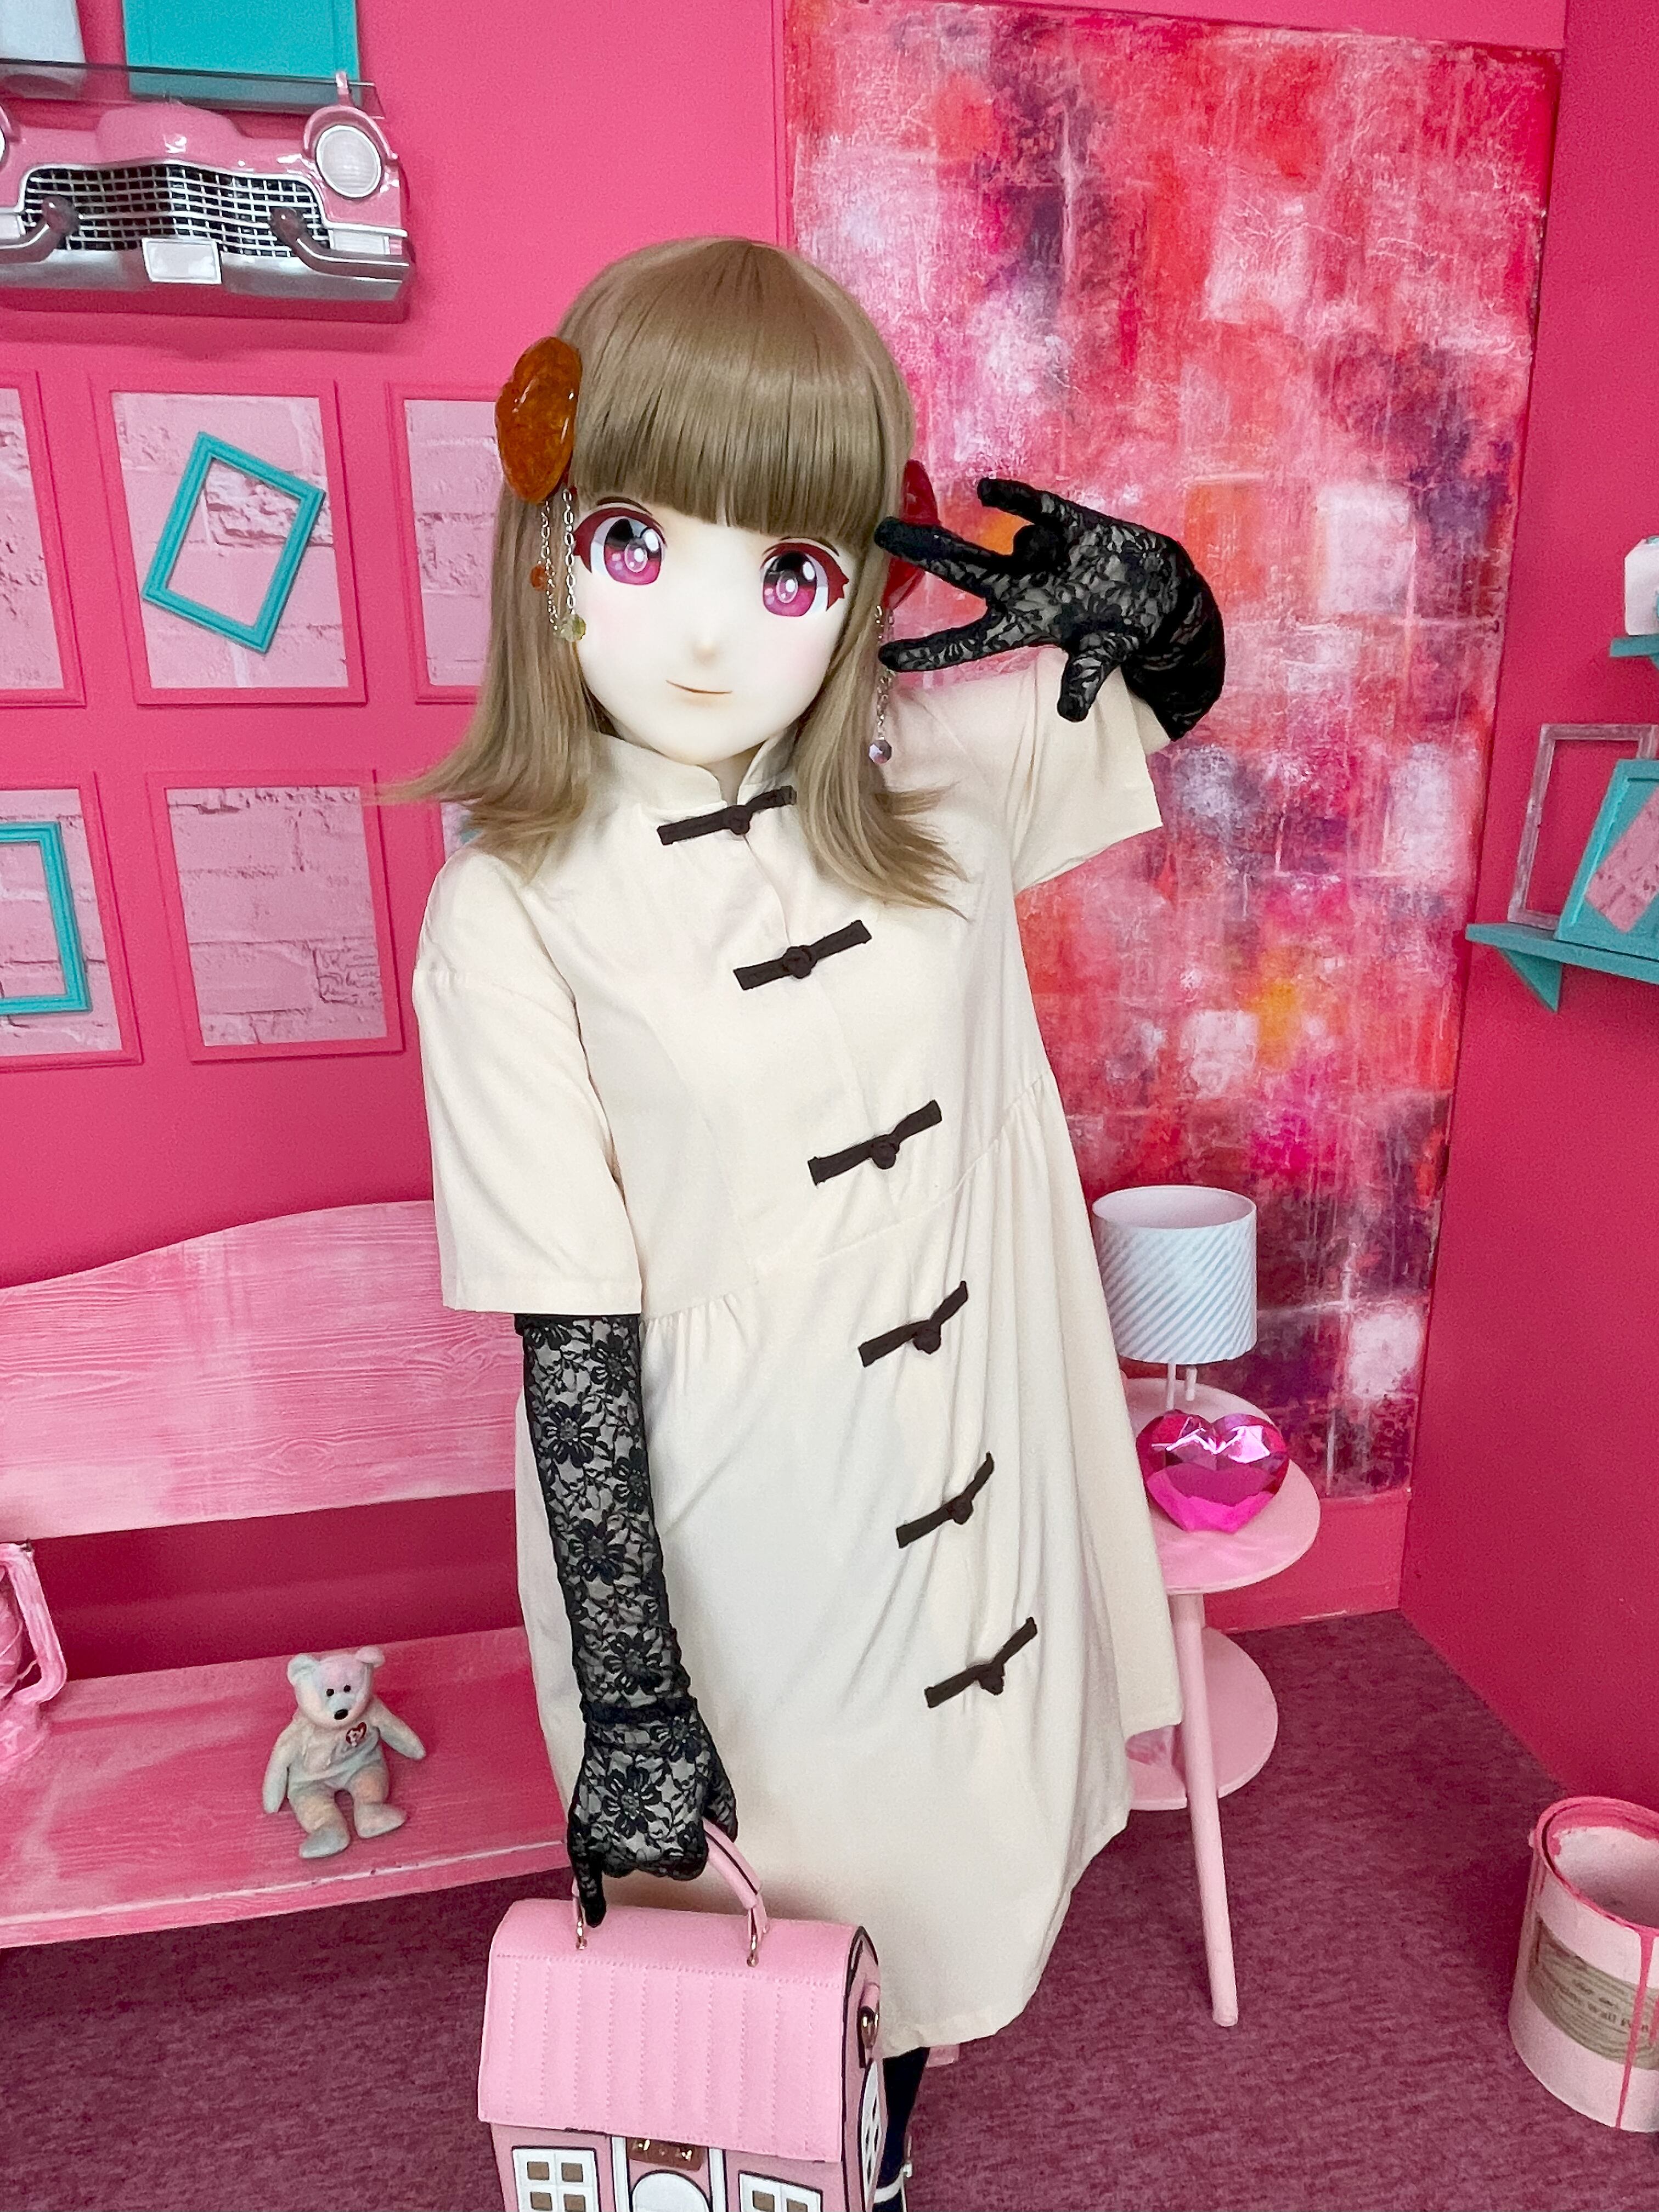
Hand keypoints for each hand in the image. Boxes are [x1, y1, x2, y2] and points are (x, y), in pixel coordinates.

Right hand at [566, 1696, 737, 1927]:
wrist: (635, 1715)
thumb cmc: (682, 1744)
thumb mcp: (716, 1780)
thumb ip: (724, 1817)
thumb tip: (726, 1838)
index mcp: (679, 1845)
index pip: (692, 1866)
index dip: (696, 1844)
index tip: (694, 1824)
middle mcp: (644, 1854)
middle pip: (660, 1866)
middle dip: (668, 1844)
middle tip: (665, 1807)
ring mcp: (610, 1843)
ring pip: (628, 1865)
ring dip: (635, 1848)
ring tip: (637, 1814)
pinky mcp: (583, 1829)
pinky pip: (585, 1872)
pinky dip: (589, 1895)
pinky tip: (594, 1916)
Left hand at [875, 478, 1217, 726]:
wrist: (1163, 595)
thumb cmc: (1127, 630)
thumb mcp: (1105, 655)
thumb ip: (1084, 678)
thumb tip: (1071, 712)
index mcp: (1026, 625)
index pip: (968, 641)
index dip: (929, 649)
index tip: (885, 655)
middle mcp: (1023, 589)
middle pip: (962, 574)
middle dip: (922, 556)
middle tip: (879, 536)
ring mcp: (1040, 558)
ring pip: (988, 541)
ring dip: (956, 531)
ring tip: (936, 524)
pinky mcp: (1068, 526)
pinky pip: (1036, 509)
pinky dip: (1014, 498)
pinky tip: (987, 488)